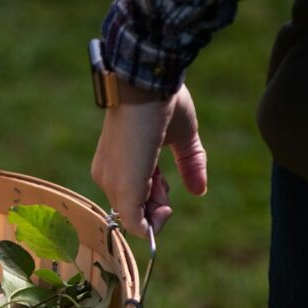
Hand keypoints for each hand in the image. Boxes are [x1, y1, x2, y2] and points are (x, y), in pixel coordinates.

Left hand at [91, 81, 207, 236]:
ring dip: (158, 210)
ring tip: (163, 182)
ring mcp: (112, 182)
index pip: (130, 199)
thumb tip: (200, 191)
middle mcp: (107, 176)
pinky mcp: (123, 187)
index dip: (154, 200)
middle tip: (167, 185)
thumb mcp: (182, 137)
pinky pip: (134, 224)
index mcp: (116, 164)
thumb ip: (190, 164)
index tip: (167, 185)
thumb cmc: (162, 102)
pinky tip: (165, 207)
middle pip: (133, 213)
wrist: (148, 83)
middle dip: (157, 207)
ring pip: (134, 220)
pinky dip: (152, 224)